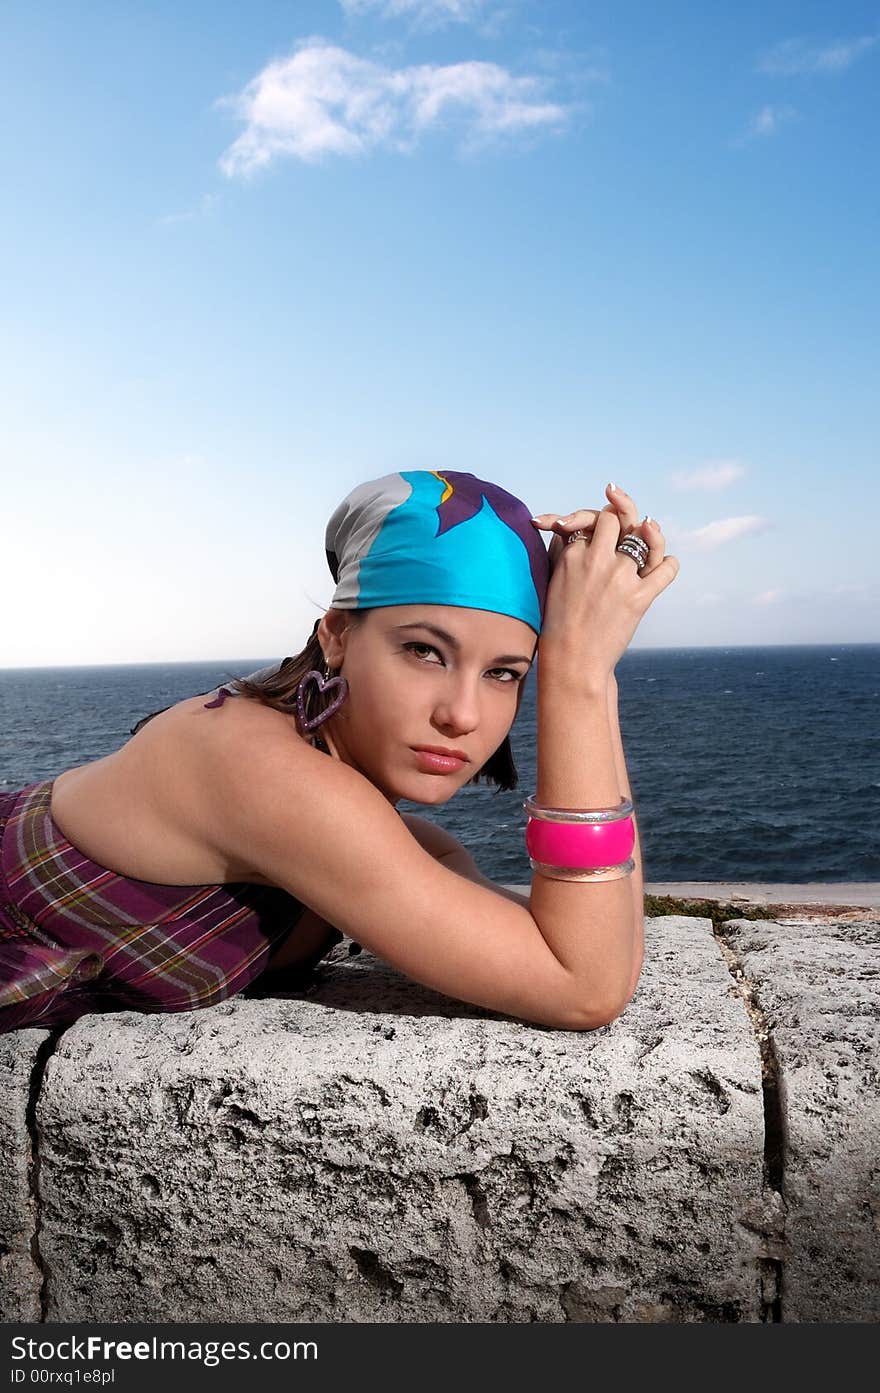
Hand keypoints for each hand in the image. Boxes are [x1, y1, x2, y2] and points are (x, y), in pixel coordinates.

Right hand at [527, 483, 678, 684]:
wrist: (572, 661)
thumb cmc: (560, 625)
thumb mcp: (555, 581)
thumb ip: (570, 552)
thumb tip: (590, 530)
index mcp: (572, 555)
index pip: (592, 522)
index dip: (600, 523)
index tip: (605, 532)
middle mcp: (596, 560)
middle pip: (615, 520)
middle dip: (622, 519)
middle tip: (628, 525)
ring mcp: (619, 577)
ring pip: (643, 539)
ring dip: (650, 537)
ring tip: (650, 534)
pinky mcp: (639, 598)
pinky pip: (666, 569)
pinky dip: (670, 564)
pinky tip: (667, 564)